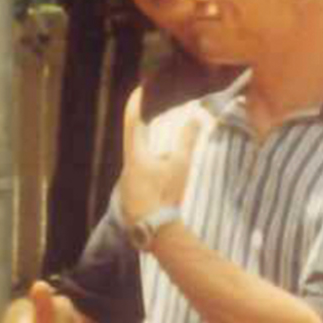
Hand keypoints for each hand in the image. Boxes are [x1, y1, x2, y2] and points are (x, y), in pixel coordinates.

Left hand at [117, 100, 206, 226]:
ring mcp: (128, 184)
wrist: (158, 232)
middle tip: (158, 115)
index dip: (137, 103)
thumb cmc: (165, 196)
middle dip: (146, 127)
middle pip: (134, 140)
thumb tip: (196, 117)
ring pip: (138, 159)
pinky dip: (150, 167)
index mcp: (135, 155)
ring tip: (165, 147)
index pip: (132, 121)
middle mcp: (127, 168)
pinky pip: (140, 175)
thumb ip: (187, 141)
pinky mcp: (133, 198)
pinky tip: (162, 176)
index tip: (141, 89)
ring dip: (150, 151)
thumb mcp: (180, 166)